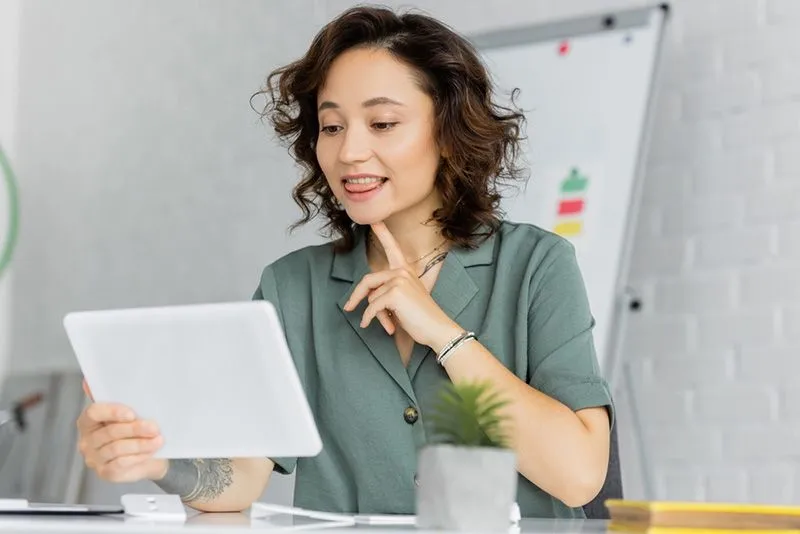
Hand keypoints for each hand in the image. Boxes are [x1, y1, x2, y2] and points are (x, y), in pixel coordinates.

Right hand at [77, 379, 167, 482]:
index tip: (132, 413)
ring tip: (158, 440)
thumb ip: (116, 397)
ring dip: (140, 444)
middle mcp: (87, 440)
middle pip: (110, 432)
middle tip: (154, 427)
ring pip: (117, 448)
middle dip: (135, 429)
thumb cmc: (136, 430)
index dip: (112, 412)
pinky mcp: (106, 472)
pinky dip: (137, 456)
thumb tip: (89, 382)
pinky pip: (120, 463)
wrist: (150, 455)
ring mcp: (95, 458)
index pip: (93, 413)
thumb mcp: (130, 413)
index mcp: (89, 421)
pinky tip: (150, 452)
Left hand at [343, 222, 460, 348]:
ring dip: (374, 314)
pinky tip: (375, 325)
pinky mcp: (395, 293)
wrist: (437, 329)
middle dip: (356, 296)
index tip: (374, 220)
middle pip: (368, 280)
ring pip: (371, 298)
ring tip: (388, 324)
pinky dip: (369, 318)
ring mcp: (399, 281)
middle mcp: (402, 272)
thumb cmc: (421, 317)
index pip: (393, 248)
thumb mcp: (403, 300)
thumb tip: (366, 297)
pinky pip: (372, 307)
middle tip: (348, 307)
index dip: (383, 233)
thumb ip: (387, 292)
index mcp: (406, 271)